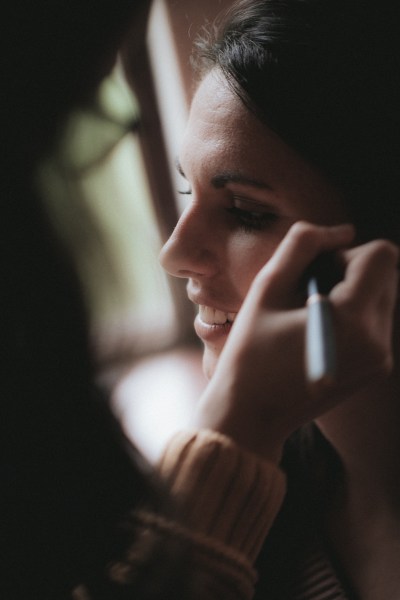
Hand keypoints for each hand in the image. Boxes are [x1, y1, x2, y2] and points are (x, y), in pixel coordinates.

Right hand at [192, 222, 398, 461]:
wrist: (252, 414)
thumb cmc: (250, 352)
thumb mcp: (267, 287)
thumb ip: (303, 244)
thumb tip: (342, 230)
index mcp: (353, 321)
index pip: (381, 256)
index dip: (346, 253)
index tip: (313, 274)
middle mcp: (378, 341)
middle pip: (387, 273)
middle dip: (351, 271)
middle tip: (307, 293)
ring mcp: (381, 358)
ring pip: (383, 294)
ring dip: (352, 291)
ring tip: (310, 314)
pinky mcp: (377, 367)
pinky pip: (376, 320)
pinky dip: (353, 312)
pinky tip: (318, 329)